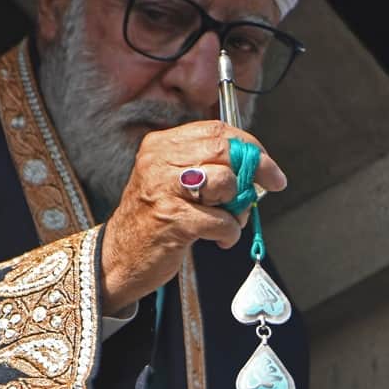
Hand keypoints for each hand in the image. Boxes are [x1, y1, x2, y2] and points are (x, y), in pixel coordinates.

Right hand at [100, 120, 286, 310]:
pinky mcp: (172, 220)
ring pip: (225, 182)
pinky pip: (221, 221)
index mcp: (161, 145)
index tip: (270, 168)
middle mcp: (159, 161)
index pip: (216, 130)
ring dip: (237, 207)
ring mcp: (164, 190)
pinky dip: (229, 233)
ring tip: (227, 220)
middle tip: (264, 189)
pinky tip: (218, 239)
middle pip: (223, 149)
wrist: (118, 257)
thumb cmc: (153, 220)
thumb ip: (206, 167)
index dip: (250, 147)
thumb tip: (255, 167)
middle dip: (255, 170)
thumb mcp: (172, 181)